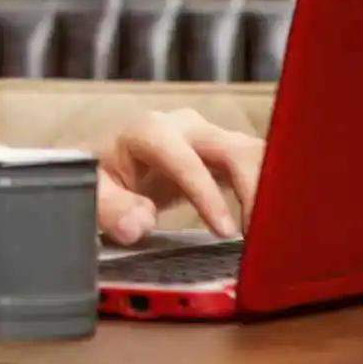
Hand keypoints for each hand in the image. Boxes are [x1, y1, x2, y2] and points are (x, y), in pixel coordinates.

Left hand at [90, 109, 263, 243]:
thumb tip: (138, 224)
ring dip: (267, 190)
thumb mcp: (92, 192)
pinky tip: (270, 221)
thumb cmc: (99, 176)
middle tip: (260, 236)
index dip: (208, 196)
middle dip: (253, 191)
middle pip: (234, 150)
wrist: (106, 164)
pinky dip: (267, 190)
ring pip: (253, 153)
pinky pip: (255, 164)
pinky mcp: (221, 152)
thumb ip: (110, 208)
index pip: (188, 161)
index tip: (223, 232)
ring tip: (270, 232)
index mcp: (151, 131)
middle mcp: (185, 126)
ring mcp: (207, 136)